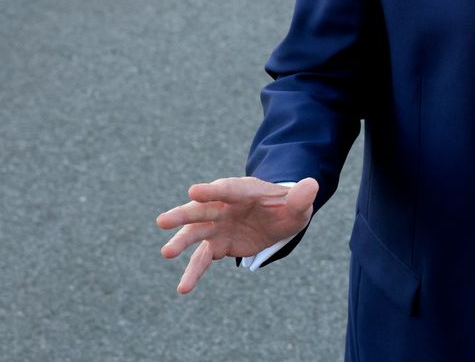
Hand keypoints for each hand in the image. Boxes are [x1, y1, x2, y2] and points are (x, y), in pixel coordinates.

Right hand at [156, 176, 317, 292]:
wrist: (279, 219)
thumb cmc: (287, 206)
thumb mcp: (298, 203)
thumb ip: (301, 196)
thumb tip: (312, 185)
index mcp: (243, 190)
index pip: (227, 189)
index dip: (212, 190)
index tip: (194, 191)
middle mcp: (224, 206)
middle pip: (202, 209)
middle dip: (184, 214)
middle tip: (162, 221)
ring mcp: (218, 226)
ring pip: (196, 234)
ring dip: (181, 243)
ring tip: (166, 253)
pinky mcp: (218, 244)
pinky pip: (202, 260)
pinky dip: (193, 273)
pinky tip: (183, 289)